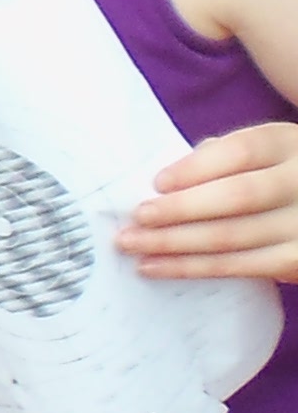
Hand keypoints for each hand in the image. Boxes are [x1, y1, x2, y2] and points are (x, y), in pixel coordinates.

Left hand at [122, 122, 297, 282]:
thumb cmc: (273, 177)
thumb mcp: (261, 154)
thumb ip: (221, 156)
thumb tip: (166, 180)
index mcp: (286, 145)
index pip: (241, 151)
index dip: (196, 168)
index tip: (157, 183)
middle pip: (237, 196)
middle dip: (179, 208)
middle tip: (137, 217)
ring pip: (231, 236)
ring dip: (173, 242)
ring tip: (130, 243)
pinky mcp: (297, 261)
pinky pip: (239, 267)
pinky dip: (191, 267)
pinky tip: (153, 266)